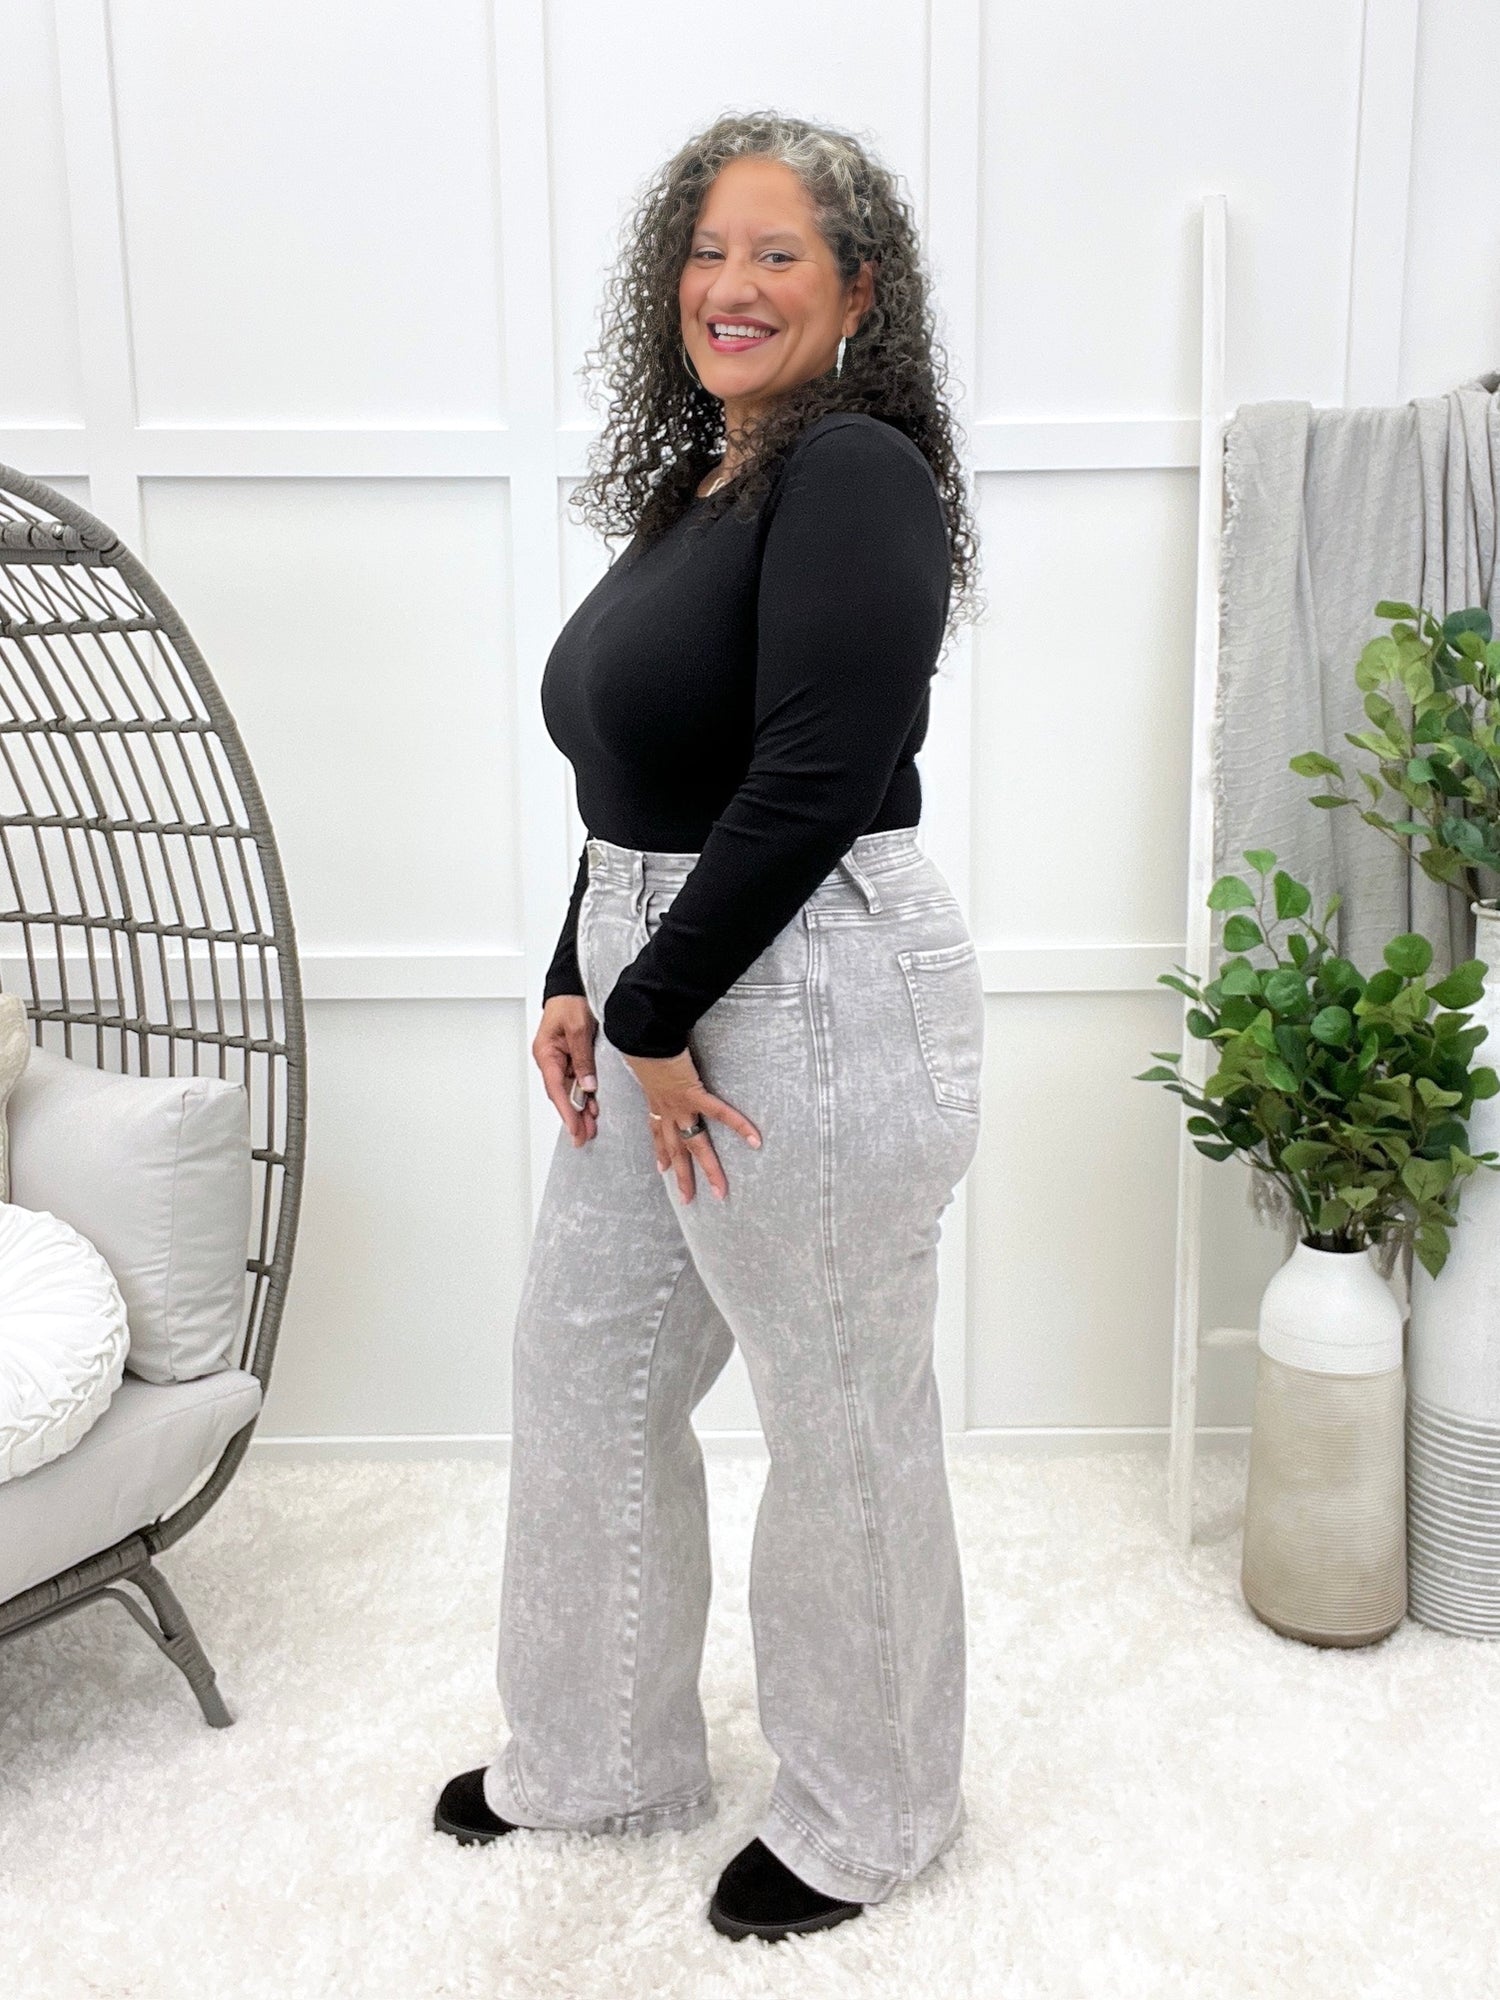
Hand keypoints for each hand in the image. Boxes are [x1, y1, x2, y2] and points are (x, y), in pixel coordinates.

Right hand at [535, 995, 598, 1145]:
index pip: (556, 1089)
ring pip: (570, 1090)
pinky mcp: (571, 1056)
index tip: (575, 1129)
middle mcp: (550, 1059)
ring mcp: (560, 1059)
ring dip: (580, 1108)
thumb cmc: (570, 1002)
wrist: (573, 986)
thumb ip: (583, 1059)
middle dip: (574, 1117)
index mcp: (546, 1053)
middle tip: (584, 1137)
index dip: (567, 1112)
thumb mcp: (579, 1029)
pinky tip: (593, 1107)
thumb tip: (587, 1087)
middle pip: (562, 1094)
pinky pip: (577, 1080)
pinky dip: (585, 1094)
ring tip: (591, 1128)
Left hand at [623, 1046, 761, 1201]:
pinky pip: (719, 1113)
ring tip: (720, 1190)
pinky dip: (738, 1125)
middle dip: (683, 1176)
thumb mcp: (645, 1059)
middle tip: (688, 1200)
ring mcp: (680, 1105)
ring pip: (695, 1144)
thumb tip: (657, 1057)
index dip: (661, 1153)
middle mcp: (666, 1109)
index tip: (663, 1171)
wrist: (641, 1037)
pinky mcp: (693, 1093)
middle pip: (676, 1150)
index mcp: (655, 1102)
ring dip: (708, 1168)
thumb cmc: (643, 1043)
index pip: (658, 1133)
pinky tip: (754, 1139)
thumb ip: (653, 1064)